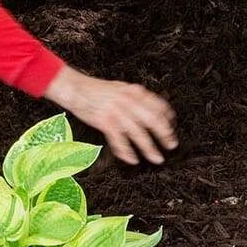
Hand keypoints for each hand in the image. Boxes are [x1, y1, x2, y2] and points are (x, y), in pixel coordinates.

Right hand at [44, 67, 177, 164]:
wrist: (75, 88)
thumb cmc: (95, 89)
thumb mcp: (120, 88)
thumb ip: (135, 97)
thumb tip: (150, 108)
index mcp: (134, 91)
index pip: (158, 105)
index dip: (168, 118)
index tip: (172, 128)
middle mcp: (129, 101)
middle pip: (153, 120)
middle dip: (165, 135)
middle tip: (171, 145)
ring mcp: (117, 112)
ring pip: (139, 133)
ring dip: (150, 148)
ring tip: (157, 158)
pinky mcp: (105, 121)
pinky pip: (119, 140)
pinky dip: (127, 152)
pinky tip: (132, 159)